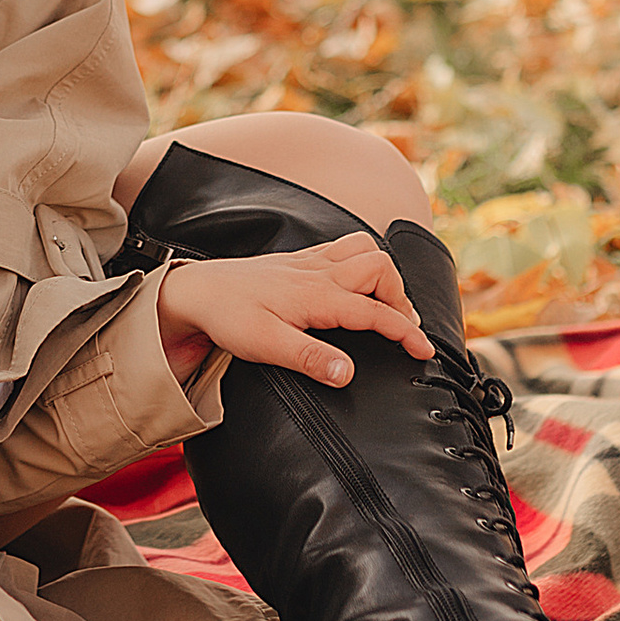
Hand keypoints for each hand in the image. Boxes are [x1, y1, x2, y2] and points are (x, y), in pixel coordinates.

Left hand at [158, 235, 436, 383]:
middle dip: (400, 296)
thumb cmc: (228, 317)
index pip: (376, 311)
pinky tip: (354, 284)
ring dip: (383, 274)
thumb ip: (310, 359)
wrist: (196, 290)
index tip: (423, 351)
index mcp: (318, 294)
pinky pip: (343, 247)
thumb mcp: (266, 346)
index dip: (405, 331)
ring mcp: (309, 262)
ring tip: (385, 305)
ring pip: (364, 249)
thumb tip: (348, 374)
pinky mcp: (299, 260)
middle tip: (402, 328)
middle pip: (380, 267)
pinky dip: (362, 262)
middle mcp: (319, 271)